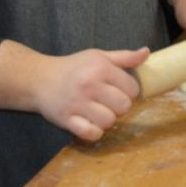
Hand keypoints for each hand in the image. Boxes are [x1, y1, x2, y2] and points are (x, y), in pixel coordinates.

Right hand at [28, 46, 148, 142]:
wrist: (39, 79)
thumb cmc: (74, 67)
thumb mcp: (99, 56)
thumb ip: (124, 57)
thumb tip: (146, 53)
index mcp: (100, 68)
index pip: (133, 89)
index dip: (130, 92)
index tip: (120, 91)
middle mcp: (89, 85)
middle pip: (123, 107)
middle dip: (120, 106)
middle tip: (110, 102)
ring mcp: (77, 103)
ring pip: (109, 121)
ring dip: (107, 120)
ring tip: (100, 111)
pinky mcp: (66, 119)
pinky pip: (91, 133)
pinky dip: (94, 132)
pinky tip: (90, 122)